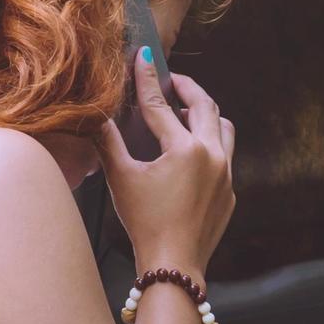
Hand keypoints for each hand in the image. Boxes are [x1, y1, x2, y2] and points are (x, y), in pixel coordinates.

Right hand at [94, 51, 234, 278]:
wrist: (174, 266)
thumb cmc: (145, 224)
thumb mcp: (120, 179)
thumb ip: (107, 142)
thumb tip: (93, 116)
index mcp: (185, 149)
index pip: (161, 103)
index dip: (148, 77)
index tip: (144, 56)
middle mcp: (212, 155)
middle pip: (204, 105)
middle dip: (186, 88)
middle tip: (170, 81)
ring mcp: (226, 173)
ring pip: (224, 127)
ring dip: (206, 114)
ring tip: (185, 114)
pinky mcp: (230, 191)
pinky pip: (225, 155)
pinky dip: (211, 144)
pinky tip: (191, 153)